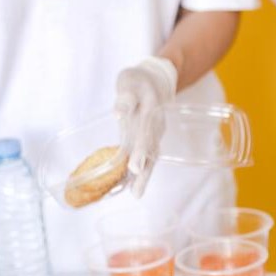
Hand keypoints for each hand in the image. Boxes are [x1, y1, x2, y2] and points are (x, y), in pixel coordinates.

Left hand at [113, 56, 176, 197]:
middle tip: (136, 191)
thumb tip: (118, 114)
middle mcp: (156, 126)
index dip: (140, 151)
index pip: (144, 133)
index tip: (134, 166)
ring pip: (151, 156)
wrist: (157, 81)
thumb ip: (125, 97)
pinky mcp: (151, 138)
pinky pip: (148, 156)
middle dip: (143, 171)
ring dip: (144, 175)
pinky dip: (142, 170)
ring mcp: (156, 133)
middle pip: (150, 151)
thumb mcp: (129, 82)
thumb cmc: (138, 81)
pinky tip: (132, 184)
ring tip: (136, 194)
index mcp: (150, 111)